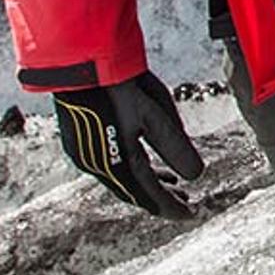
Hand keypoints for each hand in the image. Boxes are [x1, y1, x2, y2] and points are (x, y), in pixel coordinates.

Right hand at [53, 71, 204, 217]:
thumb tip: (197, 175)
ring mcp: (83, 153)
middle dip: (161, 197)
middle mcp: (96, 165)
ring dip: (146, 182)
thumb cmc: (116, 85)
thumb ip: (176, 147)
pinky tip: (142, 161)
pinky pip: (108, 166)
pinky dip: (130, 168)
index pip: (149, 197)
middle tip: (184, 201)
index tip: (192, 213)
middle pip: (133, 192)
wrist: (76, 61)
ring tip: (170, 182)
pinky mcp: (77, 141)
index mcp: (116, 163)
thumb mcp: (155, 114)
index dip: (172, 207)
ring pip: (120, 179)